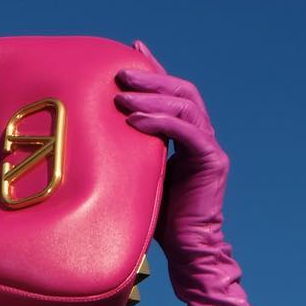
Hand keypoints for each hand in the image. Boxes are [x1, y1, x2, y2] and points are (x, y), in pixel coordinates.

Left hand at [113, 41, 271, 305]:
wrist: (186, 254)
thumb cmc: (156, 223)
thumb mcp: (136, 179)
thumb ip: (128, 155)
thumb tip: (94, 141)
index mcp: (187, 138)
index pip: (173, 94)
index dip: (155, 70)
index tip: (131, 51)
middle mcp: (202, 137)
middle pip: (182, 92)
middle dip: (151, 78)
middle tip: (120, 73)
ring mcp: (210, 149)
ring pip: (186, 106)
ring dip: (153, 95)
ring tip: (123, 93)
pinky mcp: (211, 163)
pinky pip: (187, 132)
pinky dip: (160, 122)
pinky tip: (134, 119)